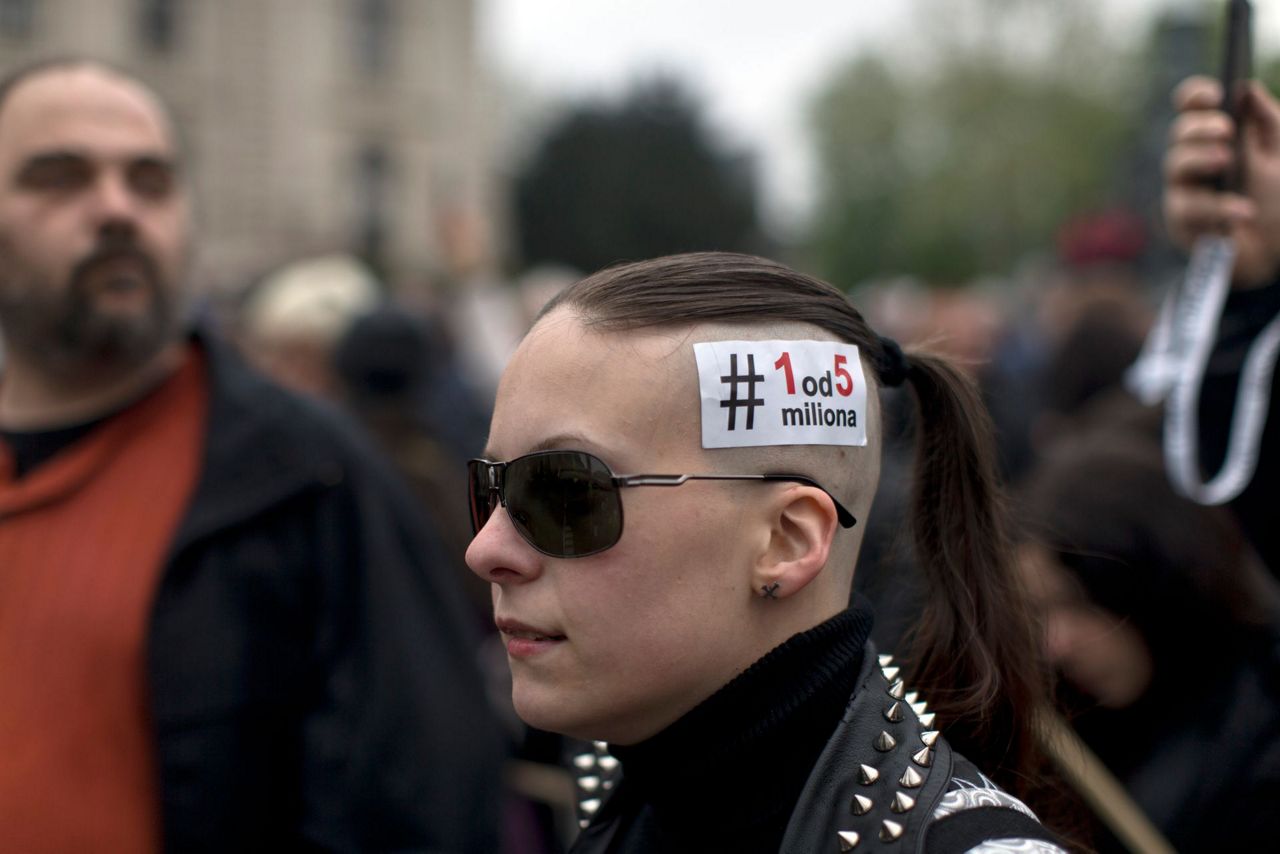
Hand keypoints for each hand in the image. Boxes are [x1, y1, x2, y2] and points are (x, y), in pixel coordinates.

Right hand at [1163, 75, 1279, 286]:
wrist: (1274, 247)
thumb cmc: (1274, 197)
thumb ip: (1267, 121)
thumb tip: (1246, 89)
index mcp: (1214, 135)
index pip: (1192, 107)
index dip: (1194, 96)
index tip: (1213, 94)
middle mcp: (1193, 158)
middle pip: (1180, 133)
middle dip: (1200, 128)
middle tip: (1226, 130)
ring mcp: (1184, 189)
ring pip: (1176, 166)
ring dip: (1200, 159)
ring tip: (1227, 160)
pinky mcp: (1182, 221)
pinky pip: (1191, 209)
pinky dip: (1219, 207)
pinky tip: (1244, 209)